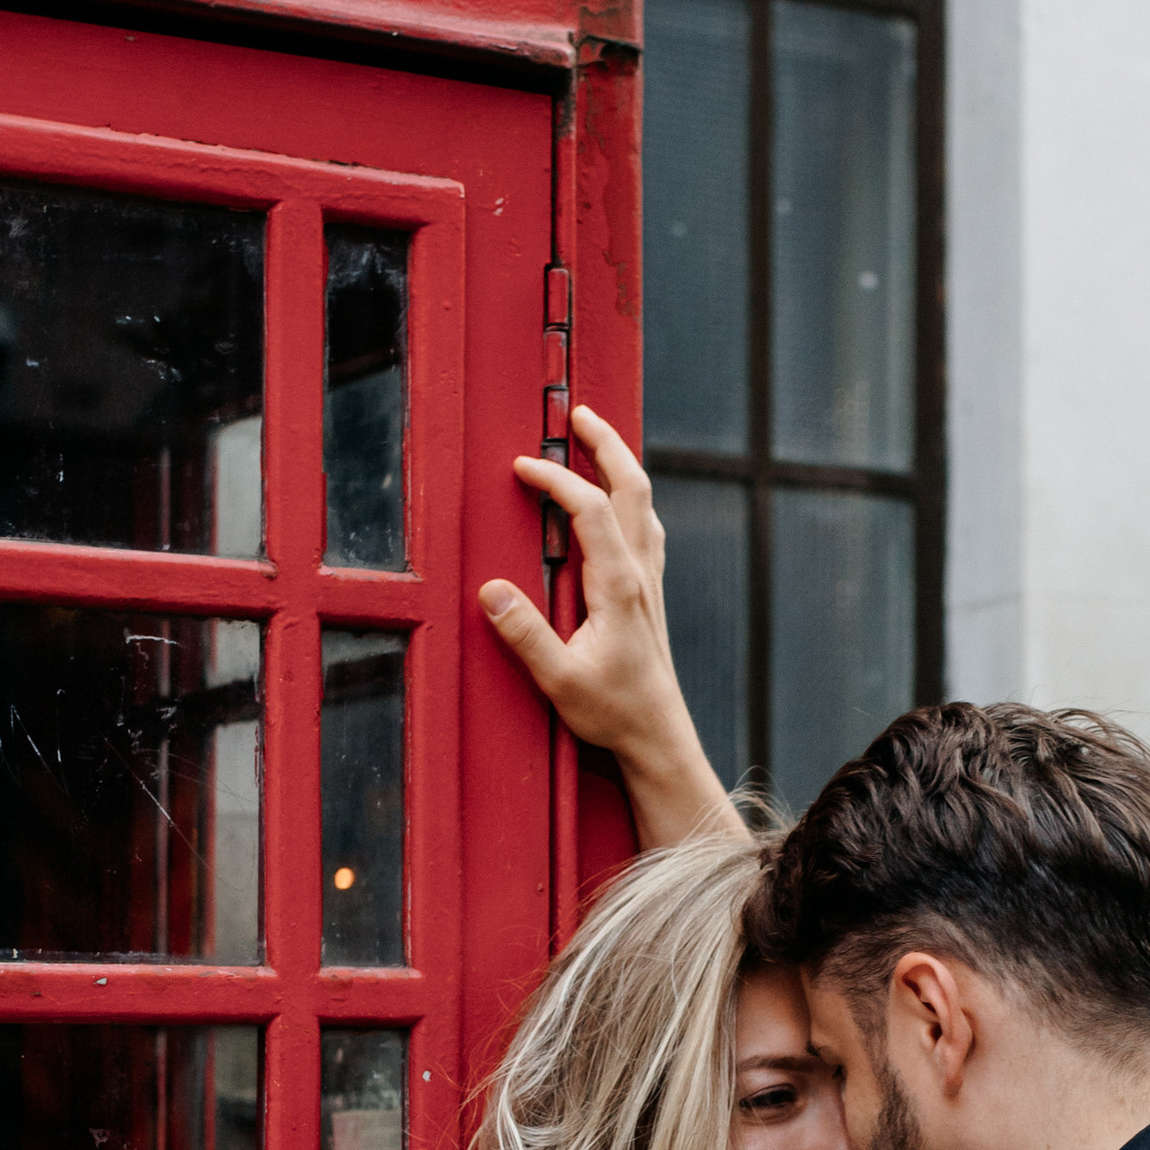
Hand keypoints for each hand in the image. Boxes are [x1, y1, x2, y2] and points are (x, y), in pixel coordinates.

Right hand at [482, 407, 735, 846]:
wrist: (657, 736)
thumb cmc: (612, 712)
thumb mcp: (559, 680)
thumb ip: (525, 634)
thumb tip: (491, 591)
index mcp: (618, 586)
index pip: (589, 509)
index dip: (556, 479)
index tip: (523, 466)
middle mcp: (639, 574)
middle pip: (632, 487)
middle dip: (606, 444)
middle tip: (579, 413)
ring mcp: (649, 581)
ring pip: (643, 503)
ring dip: (620, 465)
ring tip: (595, 441)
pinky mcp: (649, 593)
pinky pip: (644, 527)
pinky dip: (629, 498)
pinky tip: (616, 502)